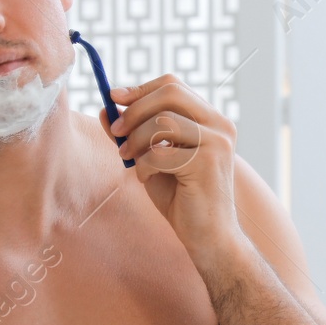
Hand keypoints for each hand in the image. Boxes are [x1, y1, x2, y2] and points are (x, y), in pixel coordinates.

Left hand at [103, 74, 240, 264]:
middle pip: (169, 93)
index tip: (114, 98)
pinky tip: (146, 180)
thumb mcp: (153, 161)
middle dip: (135, 110)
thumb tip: (105, 110)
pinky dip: (144, 165)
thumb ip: (134, 135)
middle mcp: (220, 125)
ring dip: (137, 140)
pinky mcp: (208, 162)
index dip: (140, 89)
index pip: (173, 86)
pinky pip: (160, 152)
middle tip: (116, 131)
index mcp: (211, 120)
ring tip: (130, 160)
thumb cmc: (183, 201)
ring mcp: (217, 142)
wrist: (209, 238)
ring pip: (162, 121)